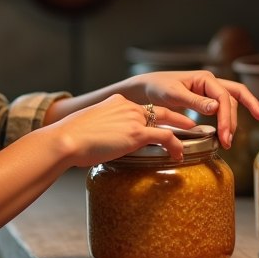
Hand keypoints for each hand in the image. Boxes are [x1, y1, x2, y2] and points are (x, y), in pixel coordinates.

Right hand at [47, 94, 196, 166]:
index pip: (142, 108)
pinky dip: (176, 146)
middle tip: (190, 125)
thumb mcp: (90, 128)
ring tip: (191, 142)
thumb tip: (105, 146)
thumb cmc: (72, 138)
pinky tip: (179, 155)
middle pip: (160, 111)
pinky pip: (165, 137)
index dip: (155, 116)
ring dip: (182, 133)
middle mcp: (128, 107)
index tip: (164, 123)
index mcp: (117, 103)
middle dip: (178, 118)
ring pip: (167, 123)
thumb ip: (104, 132)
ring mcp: (134, 119)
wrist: (67, 139)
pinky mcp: (137, 133)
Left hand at [126, 71, 258, 148]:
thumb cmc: (157, 87)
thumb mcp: (173, 94)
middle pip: (234, 98)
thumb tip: (216, 108)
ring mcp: (209, 92)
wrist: (146, 89)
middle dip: (236, 118)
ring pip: (231, 103)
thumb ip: (194, 101)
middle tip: (230, 140)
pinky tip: (226, 132)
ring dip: (233, 121)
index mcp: (205, 78)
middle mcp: (210, 83)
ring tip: (227, 142)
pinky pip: (223, 108)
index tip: (224, 135)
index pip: (224, 97)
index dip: (226, 116)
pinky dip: (227, 119)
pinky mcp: (205, 101)